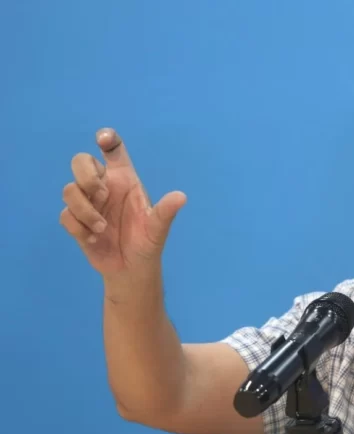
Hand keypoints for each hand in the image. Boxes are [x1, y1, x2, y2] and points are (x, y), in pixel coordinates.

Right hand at [60, 128, 186, 276]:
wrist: (131, 269)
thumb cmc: (147, 242)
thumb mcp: (158, 229)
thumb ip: (165, 212)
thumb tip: (181, 197)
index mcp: (124, 181)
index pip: (114, 151)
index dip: (108, 138)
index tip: (103, 139)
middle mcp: (104, 187)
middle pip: (80, 161)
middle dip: (86, 176)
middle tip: (102, 195)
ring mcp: (88, 204)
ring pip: (69, 190)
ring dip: (85, 210)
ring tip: (103, 229)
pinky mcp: (76, 222)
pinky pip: (65, 215)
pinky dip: (78, 227)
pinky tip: (94, 239)